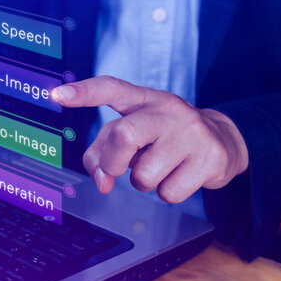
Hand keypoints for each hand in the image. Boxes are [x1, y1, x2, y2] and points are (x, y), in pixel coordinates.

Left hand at [51, 76, 248, 202]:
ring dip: (144, 182)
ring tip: (160, 167)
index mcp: (144, 99)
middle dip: (113, 163)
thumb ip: (103, 152)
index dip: (83, 92)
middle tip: (119, 169)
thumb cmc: (165, 138)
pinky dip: (167, 192)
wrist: (223, 142)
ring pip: (144, 175)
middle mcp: (168, 109)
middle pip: (123, 135)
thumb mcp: (134, 134)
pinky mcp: (210, 158)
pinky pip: (169, 192)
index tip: (56, 94)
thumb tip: (102, 182)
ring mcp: (192, 132)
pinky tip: (181, 175)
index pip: (111, 88)